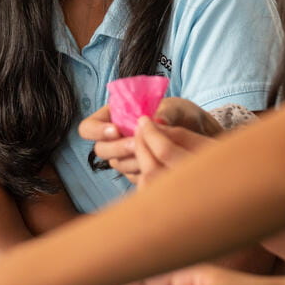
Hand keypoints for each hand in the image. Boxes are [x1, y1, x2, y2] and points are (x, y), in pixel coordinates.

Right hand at [78, 99, 221, 184]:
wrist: (196, 133)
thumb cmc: (180, 114)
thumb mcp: (175, 108)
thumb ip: (165, 113)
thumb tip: (158, 122)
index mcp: (113, 116)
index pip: (88, 127)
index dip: (97, 130)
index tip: (116, 129)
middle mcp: (115, 138)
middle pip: (100, 150)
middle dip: (118, 148)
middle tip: (137, 145)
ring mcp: (125, 156)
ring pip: (117, 165)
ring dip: (132, 161)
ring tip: (153, 153)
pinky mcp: (138, 171)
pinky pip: (133, 177)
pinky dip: (144, 171)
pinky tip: (160, 164)